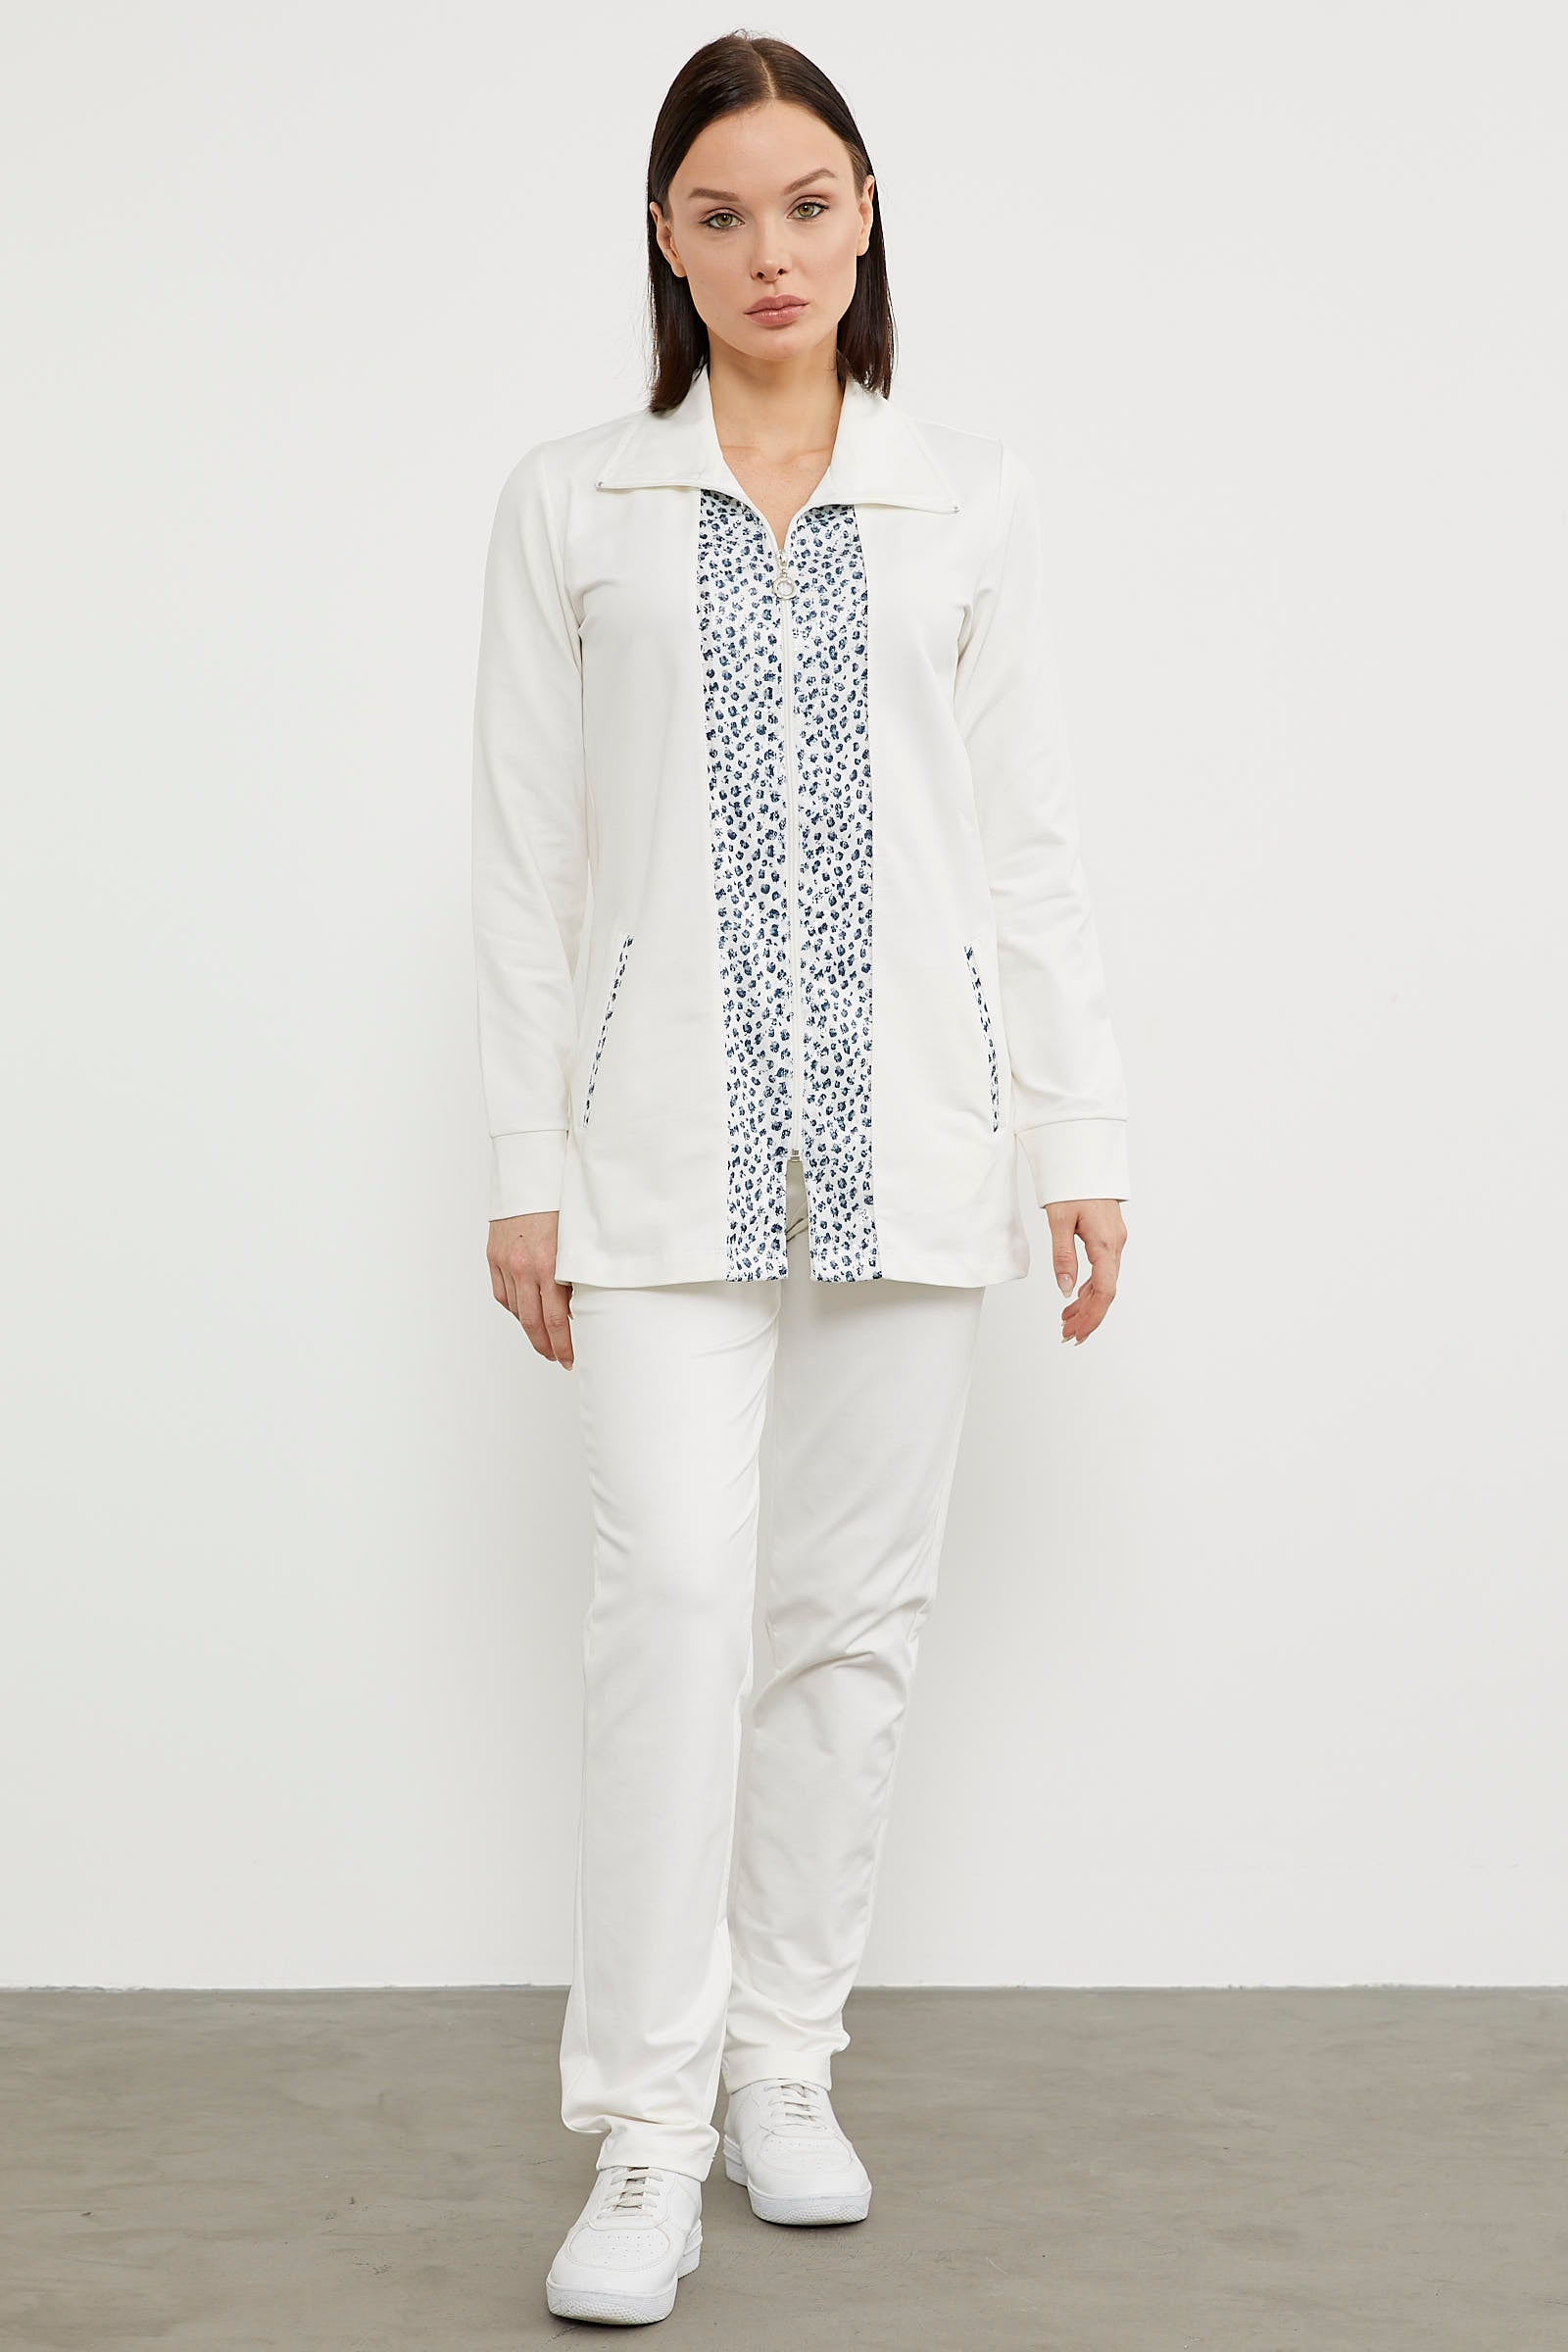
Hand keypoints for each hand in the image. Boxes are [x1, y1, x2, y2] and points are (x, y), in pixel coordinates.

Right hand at [487, 1211, 574, 1366]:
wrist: (531, 1174)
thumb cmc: (561, 1204)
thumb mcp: (576, 1242)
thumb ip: (575, 1276)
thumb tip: (576, 1308)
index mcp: (548, 1266)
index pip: (555, 1320)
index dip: (562, 1345)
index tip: (569, 1360)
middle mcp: (524, 1268)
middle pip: (533, 1322)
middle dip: (546, 1346)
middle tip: (557, 1359)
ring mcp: (506, 1263)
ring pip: (516, 1310)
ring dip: (531, 1329)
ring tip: (545, 1340)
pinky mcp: (494, 1256)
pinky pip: (502, 1294)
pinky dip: (514, 1308)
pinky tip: (525, 1314)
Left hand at [1045, 1198, 1126, 1345]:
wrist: (1085, 1159)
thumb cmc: (1073, 1185)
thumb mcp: (1060, 1220)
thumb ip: (1063, 1257)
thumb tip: (1065, 1290)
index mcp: (1106, 1244)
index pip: (1105, 1291)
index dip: (1092, 1316)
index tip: (1078, 1333)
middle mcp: (1115, 1245)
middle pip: (1105, 1292)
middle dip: (1088, 1316)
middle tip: (1067, 1334)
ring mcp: (1114, 1241)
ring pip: (1104, 1282)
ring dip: (1087, 1304)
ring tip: (1067, 1321)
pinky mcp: (1108, 1237)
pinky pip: (1103, 1270)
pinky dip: (1089, 1287)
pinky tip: (1076, 1297)